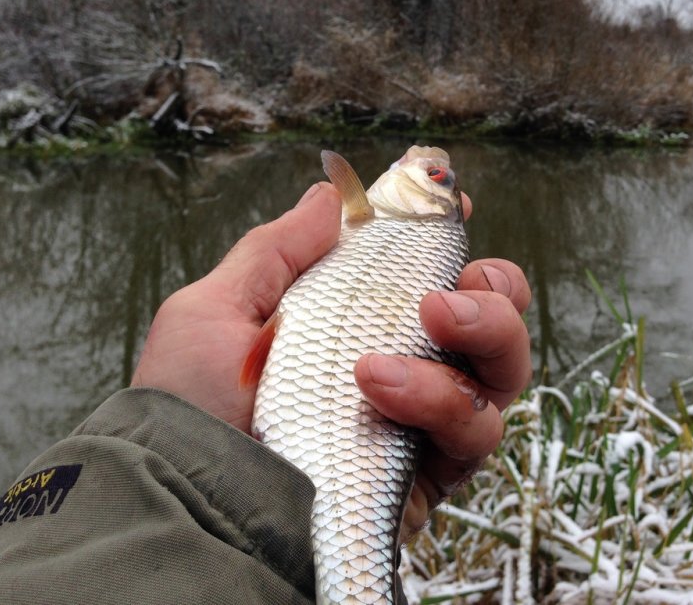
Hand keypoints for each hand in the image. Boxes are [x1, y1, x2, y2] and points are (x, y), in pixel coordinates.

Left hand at [132, 181, 532, 537]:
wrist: (192, 497)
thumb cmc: (190, 405)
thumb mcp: (218, 309)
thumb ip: (279, 249)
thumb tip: (329, 194)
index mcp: (353, 325)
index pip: (426, 275)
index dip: (450, 238)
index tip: (457, 204)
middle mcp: (400, 367)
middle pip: (491, 319)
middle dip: (496, 290)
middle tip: (447, 292)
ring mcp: (420, 421)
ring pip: (502, 371)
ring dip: (476, 337)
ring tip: (398, 346)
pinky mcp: (430, 472)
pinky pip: (478, 430)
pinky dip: (440, 400)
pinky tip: (379, 387)